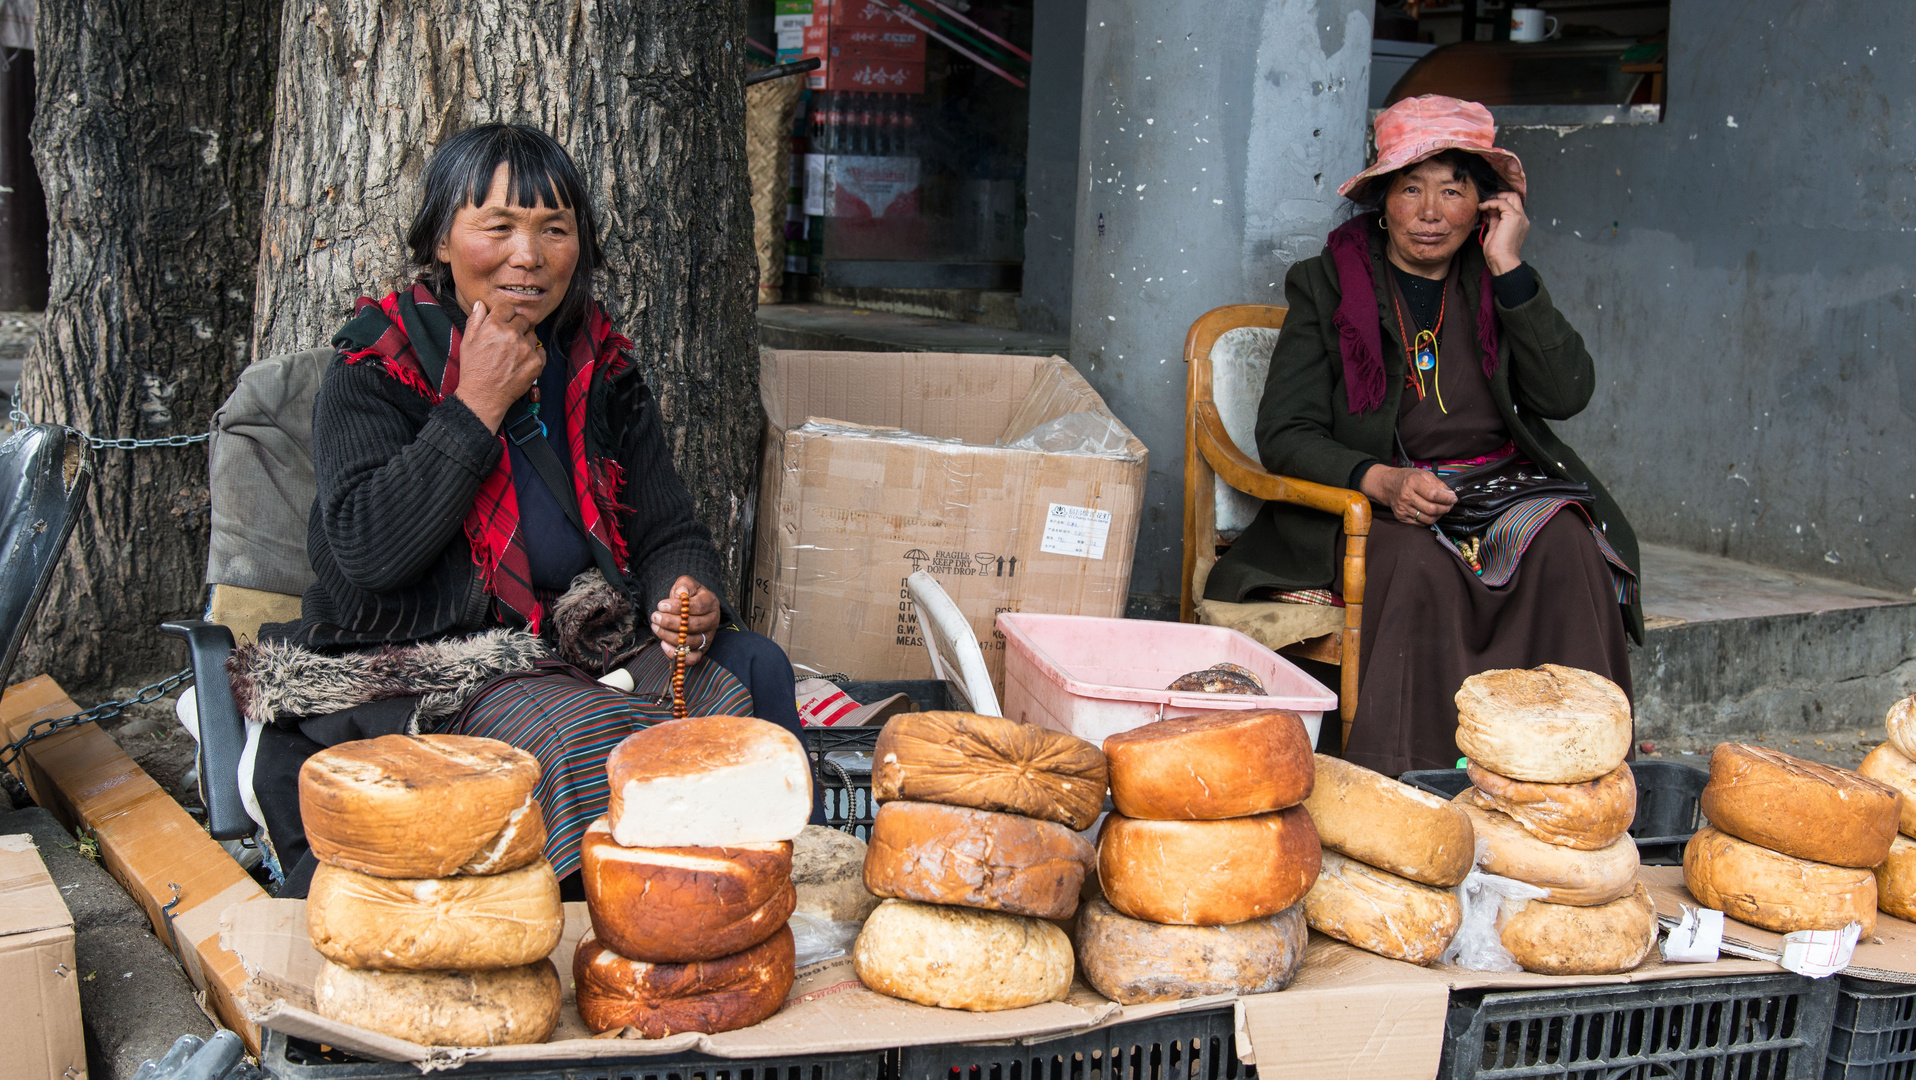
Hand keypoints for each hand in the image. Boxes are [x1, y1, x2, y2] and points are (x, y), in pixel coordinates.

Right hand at [452, 300, 543, 432]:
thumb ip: (475, 320)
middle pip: (523, 319)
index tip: (502, 324)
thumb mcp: (467, 342)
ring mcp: (526, 348)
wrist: (483, 396)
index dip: (504, 316)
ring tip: (513, 354)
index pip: (507, 308)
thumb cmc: (473, 369)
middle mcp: (512, 334)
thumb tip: (480, 304)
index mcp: (494, 326)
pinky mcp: (537, 362)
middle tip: (508, 341)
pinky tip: (521, 362)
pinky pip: (540, 350)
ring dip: (525, 341)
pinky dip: (533, 355)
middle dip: (516, 327)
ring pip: (532, 334)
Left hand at [650, 576, 721, 664]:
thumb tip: (681, 593)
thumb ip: (685, 584)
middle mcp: (712, 622)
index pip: (697, 607)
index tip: (661, 605)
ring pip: (690, 642)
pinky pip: (691, 659)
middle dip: (670, 622)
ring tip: (655, 627)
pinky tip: (663, 644)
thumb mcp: (686, 584)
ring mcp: (707, 638)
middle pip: (693, 626)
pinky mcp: (700, 651)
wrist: (691, 607)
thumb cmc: (687, 595)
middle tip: (655, 616)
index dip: (677, 607)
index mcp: (711, 603)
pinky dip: (677, 654)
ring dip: (669, 636)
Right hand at [1360, 465, 1457, 525]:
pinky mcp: (1401, 517)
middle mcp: (1406, 496)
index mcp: (1413, 482)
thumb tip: (1450, 495)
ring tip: (1442, 509)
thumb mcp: (1423, 474)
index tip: (1453, 498)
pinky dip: (1430, 519)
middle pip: (1431, 508)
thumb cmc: (1407, 478)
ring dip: (1439, 515)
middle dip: (1445, 508)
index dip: (1447, 498)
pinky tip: (1432, 513)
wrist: (1387, 485)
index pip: (1434, 494)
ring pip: (1428, 519)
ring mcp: (1403, 508)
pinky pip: (1420, 523)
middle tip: (1449, 505)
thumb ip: (1438, 483)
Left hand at [1478, 191, 1529, 276]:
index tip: (1487, 204)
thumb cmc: (1497, 252)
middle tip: (1486, 200)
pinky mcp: (1513, 217)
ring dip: (1495, 198)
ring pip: (1510, 196)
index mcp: (1519, 222)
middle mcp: (1522, 218)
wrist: (1501, 260)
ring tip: (1483, 204)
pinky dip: (1490, 203)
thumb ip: (1494, 219)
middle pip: (1514, 196)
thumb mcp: (1495, 231)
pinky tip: (1482, 207)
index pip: (1513, 204)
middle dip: (1499, 195)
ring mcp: (1519, 217)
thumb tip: (1489, 209)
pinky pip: (1501, 203)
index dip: (1500, 201)